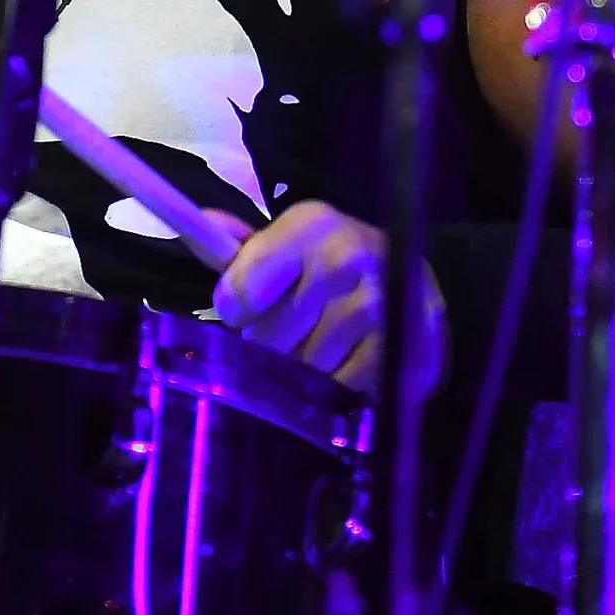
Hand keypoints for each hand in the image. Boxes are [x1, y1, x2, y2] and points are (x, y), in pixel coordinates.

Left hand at [193, 200, 446, 399]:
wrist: (412, 278)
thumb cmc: (331, 261)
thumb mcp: (287, 241)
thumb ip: (240, 245)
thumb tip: (202, 227)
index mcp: (312, 225)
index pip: (240, 293)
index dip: (236, 310)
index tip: (247, 309)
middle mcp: (348, 258)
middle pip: (269, 338)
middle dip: (270, 341)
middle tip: (290, 329)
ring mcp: (380, 306)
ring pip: (304, 369)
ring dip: (302, 368)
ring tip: (319, 345)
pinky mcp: (404, 349)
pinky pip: (342, 389)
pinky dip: (337, 386)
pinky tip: (346, 362)